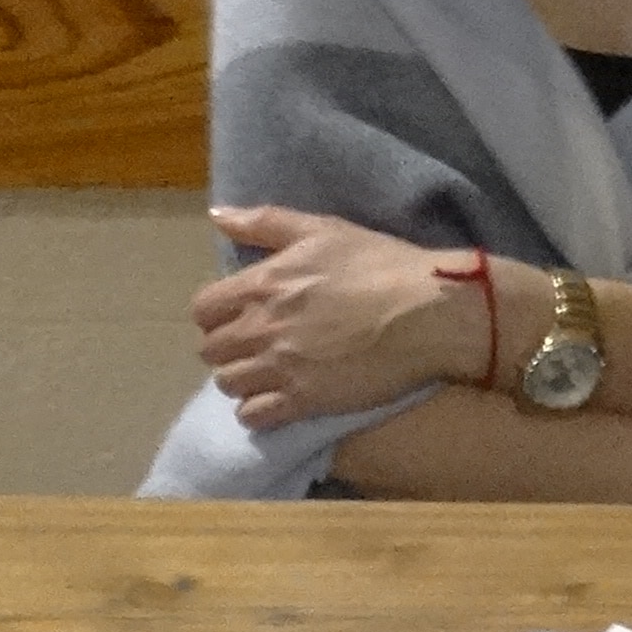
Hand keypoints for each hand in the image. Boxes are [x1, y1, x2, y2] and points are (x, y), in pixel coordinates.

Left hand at [194, 205, 478, 428]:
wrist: (429, 311)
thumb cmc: (380, 264)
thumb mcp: (324, 229)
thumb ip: (265, 222)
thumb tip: (216, 215)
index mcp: (261, 285)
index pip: (202, 309)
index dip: (218, 312)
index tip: (243, 313)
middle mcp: (261, 328)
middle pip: (211, 350)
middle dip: (229, 346)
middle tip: (259, 343)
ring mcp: (280, 368)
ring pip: (227, 384)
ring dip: (243, 378)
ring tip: (269, 372)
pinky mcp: (303, 401)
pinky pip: (252, 416)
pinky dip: (258, 410)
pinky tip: (279, 398)